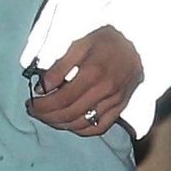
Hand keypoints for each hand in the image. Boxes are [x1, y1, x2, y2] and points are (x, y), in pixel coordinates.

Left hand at [28, 26, 143, 134]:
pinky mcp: (121, 107)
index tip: (31, 104)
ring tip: (49, 118)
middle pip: (70, 114)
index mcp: (92, 73)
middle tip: (36, 112)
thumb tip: (43, 87)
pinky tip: (70, 124)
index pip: (62, 98)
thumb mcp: (80, 44)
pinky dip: (82, 130)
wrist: (139, 43)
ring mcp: (114, 101)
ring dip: (61, 124)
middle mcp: (104, 91)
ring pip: (83, 123)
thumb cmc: (106, 40)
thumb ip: (60, 66)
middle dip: (48, 116)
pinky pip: (100, 127)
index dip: (43, 105)